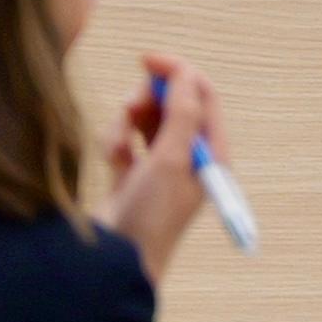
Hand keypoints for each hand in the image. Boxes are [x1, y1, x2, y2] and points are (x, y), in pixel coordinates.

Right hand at [102, 55, 224, 275]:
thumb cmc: (149, 216)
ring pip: (143, 118)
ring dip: (126, 125)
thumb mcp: (170, 160)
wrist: (112, 261)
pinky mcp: (132, 173)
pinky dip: (114, 143)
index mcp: (211, 155)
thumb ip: (181, 113)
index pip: (203, 97)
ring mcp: (160, 165)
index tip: (147, 60)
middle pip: (172, 102)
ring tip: (117, 148)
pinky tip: (111, 161)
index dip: (178, 73)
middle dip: (147, 101)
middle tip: (129, 109)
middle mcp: (189, 158)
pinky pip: (123, 138)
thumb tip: (186, 73)